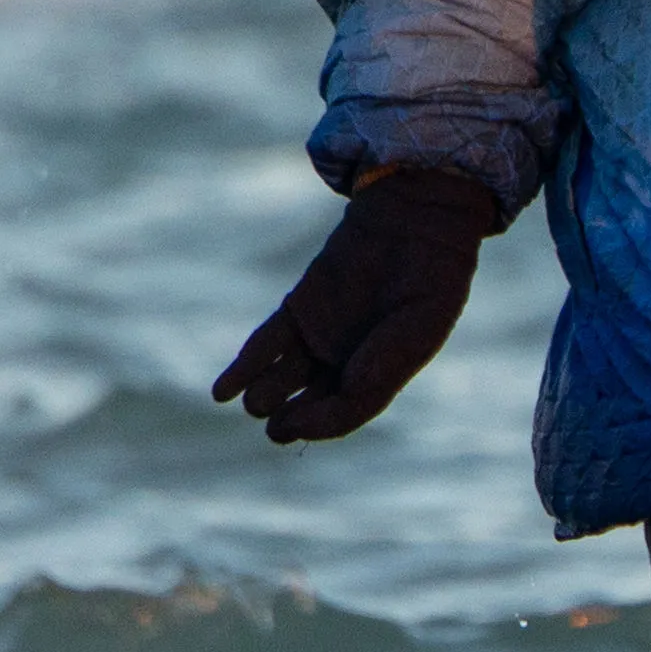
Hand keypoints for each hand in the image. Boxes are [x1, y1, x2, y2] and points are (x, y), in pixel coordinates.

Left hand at [212, 169, 492, 440]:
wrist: (415, 225)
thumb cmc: (427, 284)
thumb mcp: (413, 336)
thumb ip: (375, 377)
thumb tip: (327, 410)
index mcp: (382, 376)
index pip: (343, 413)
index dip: (318, 425)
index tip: (296, 426)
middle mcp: (347, 363)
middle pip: (307, 405)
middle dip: (288, 421)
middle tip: (277, 424)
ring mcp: (319, 337)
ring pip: (280, 381)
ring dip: (264, 397)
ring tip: (257, 402)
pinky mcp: (296, 311)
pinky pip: (264, 346)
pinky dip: (242, 370)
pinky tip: (223, 393)